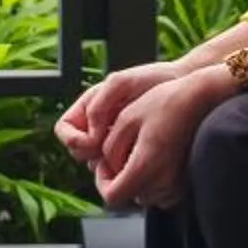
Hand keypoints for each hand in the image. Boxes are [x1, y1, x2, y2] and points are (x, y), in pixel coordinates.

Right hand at [54, 60, 187, 168]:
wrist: (182, 86)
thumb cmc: (152, 79)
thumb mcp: (120, 84)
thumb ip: (99, 106)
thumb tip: (92, 137)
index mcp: (88, 108)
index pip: (64, 130)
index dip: (73, 138)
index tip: (94, 141)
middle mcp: (97, 126)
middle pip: (78, 152)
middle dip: (91, 155)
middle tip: (114, 152)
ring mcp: (114, 140)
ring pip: (97, 164)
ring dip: (107, 165)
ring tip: (128, 156)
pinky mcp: (131, 153)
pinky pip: (118, 168)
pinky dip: (123, 168)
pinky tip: (138, 162)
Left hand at [93, 66, 235, 210]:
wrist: (204, 99)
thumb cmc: (167, 103)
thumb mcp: (127, 119)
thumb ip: (110, 148)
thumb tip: (107, 166)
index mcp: (145, 167)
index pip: (112, 197)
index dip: (102, 181)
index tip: (103, 164)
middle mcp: (163, 184)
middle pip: (128, 197)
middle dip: (119, 178)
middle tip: (122, 152)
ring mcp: (177, 187)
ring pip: (144, 195)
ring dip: (136, 180)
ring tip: (141, 152)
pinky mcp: (186, 185)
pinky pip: (161, 193)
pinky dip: (153, 181)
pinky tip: (156, 159)